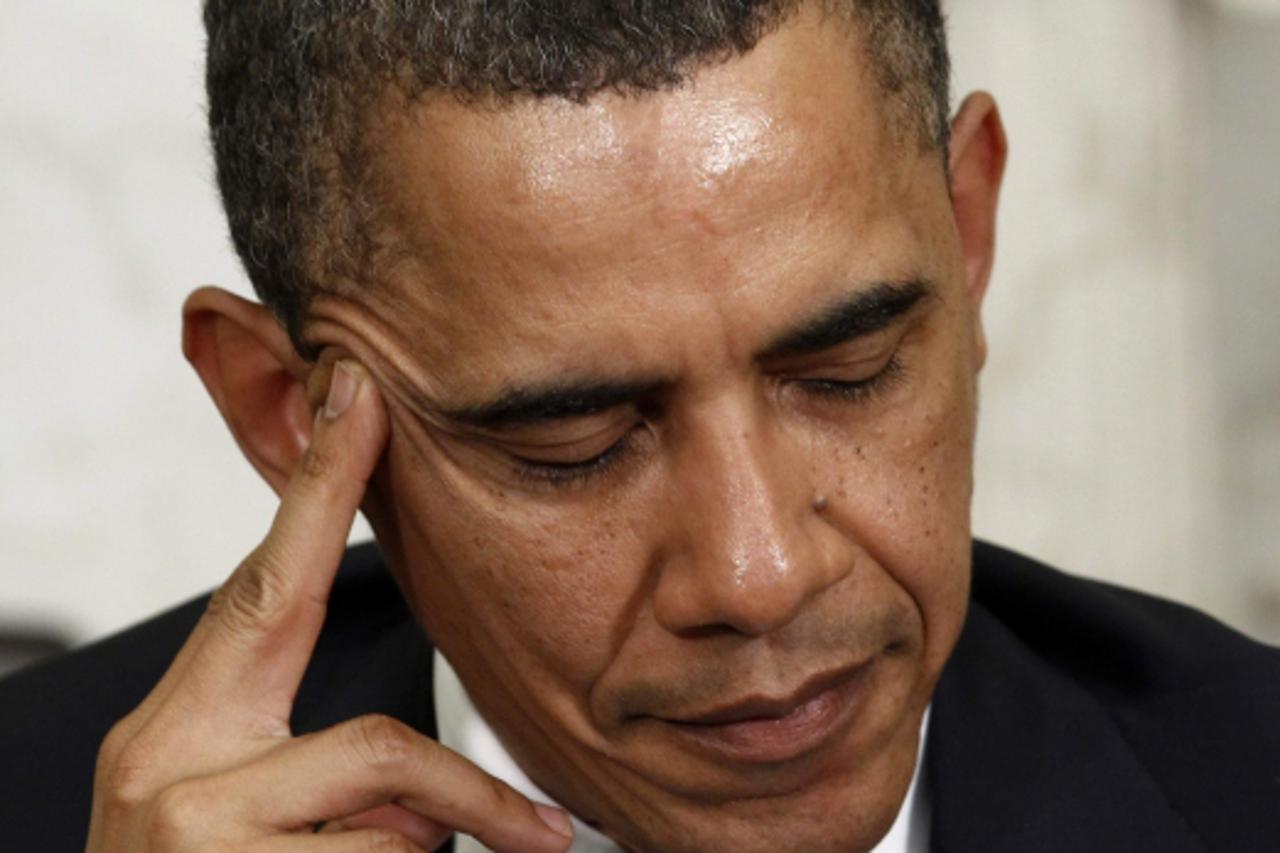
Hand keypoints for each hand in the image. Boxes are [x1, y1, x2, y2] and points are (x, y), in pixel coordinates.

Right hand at [86, 361, 574, 851]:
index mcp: (173, 735)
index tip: (360, 398)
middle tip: (546, 837)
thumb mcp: (225, 812)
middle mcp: (170, 774)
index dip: (318, 488)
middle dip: (468, 788)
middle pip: (382, 743)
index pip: (264, 592)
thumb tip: (428, 792)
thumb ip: (307, 762)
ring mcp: (199, 838)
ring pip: (396, 826)